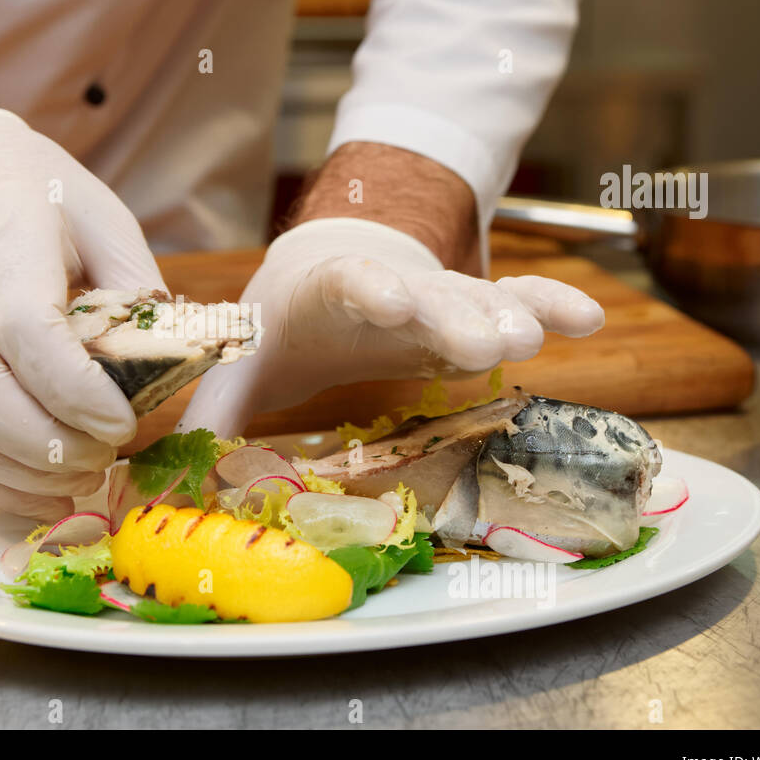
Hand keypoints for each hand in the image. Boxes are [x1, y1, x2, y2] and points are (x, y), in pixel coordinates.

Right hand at [0, 106, 164, 517]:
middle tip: (106, 457)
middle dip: (47, 445)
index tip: (124, 421)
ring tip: (82, 481)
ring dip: (20, 474)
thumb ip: (136, 285)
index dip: (75, 389)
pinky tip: (43, 490)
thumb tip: (169, 361)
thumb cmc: (30, 193)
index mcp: (4, 248)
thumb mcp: (100, 216)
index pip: (25, 330)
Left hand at [178, 217, 603, 436]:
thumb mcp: (240, 365)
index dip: (372, 291)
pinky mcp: (465, 312)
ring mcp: (434, 298)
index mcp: (324, 295)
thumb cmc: (276, 332)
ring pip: (476, 300)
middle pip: (427, 297)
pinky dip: (546, 303)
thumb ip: (217, 412)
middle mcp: (388, 289)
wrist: (315, 281)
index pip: (349, 286)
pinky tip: (586, 318)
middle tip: (494, 341)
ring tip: (538, 335)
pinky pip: (512, 301)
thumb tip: (173, 478)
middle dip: (457, 316)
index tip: (395, 302)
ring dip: (508, 315)